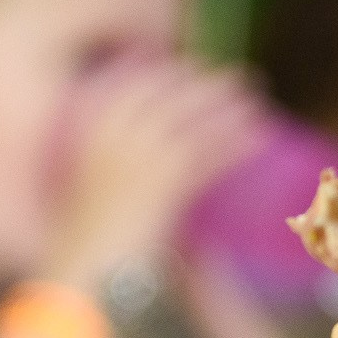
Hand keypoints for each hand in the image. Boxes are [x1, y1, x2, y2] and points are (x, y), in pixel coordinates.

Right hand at [42, 57, 264, 288]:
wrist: (78, 269)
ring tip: (258, 101)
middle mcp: (114, 136)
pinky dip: (235, 144)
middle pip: (172, 97)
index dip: (173, 74)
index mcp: (93, 128)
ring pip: (193, 123)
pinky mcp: (161, 186)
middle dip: (209, 84)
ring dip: (229, 108)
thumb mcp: (97, 180)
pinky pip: (205, 158)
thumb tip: (155, 143)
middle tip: (241, 77)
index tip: (198, 68)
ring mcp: (137, 158)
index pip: (139, 85)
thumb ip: (121, 156)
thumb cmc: (87, 234)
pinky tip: (259, 136)